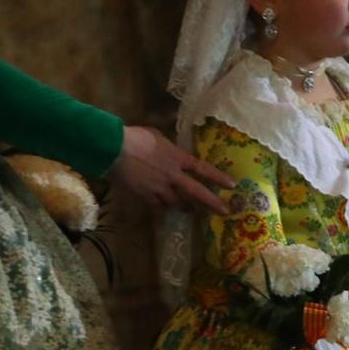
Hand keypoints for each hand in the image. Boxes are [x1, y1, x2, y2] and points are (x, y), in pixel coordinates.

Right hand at [111, 125, 235, 214]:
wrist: (116, 149)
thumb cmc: (136, 137)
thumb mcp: (159, 137)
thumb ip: (170, 148)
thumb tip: (174, 152)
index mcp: (177, 158)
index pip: (203, 169)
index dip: (218, 177)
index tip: (232, 185)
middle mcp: (173, 176)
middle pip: (197, 192)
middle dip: (213, 203)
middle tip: (225, 212)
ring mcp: (159, 188)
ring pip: (177, 203)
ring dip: (185, 207)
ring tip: (189, 211)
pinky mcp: (145, 196)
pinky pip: (158, 206)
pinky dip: (162, 208)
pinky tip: (164, 209)